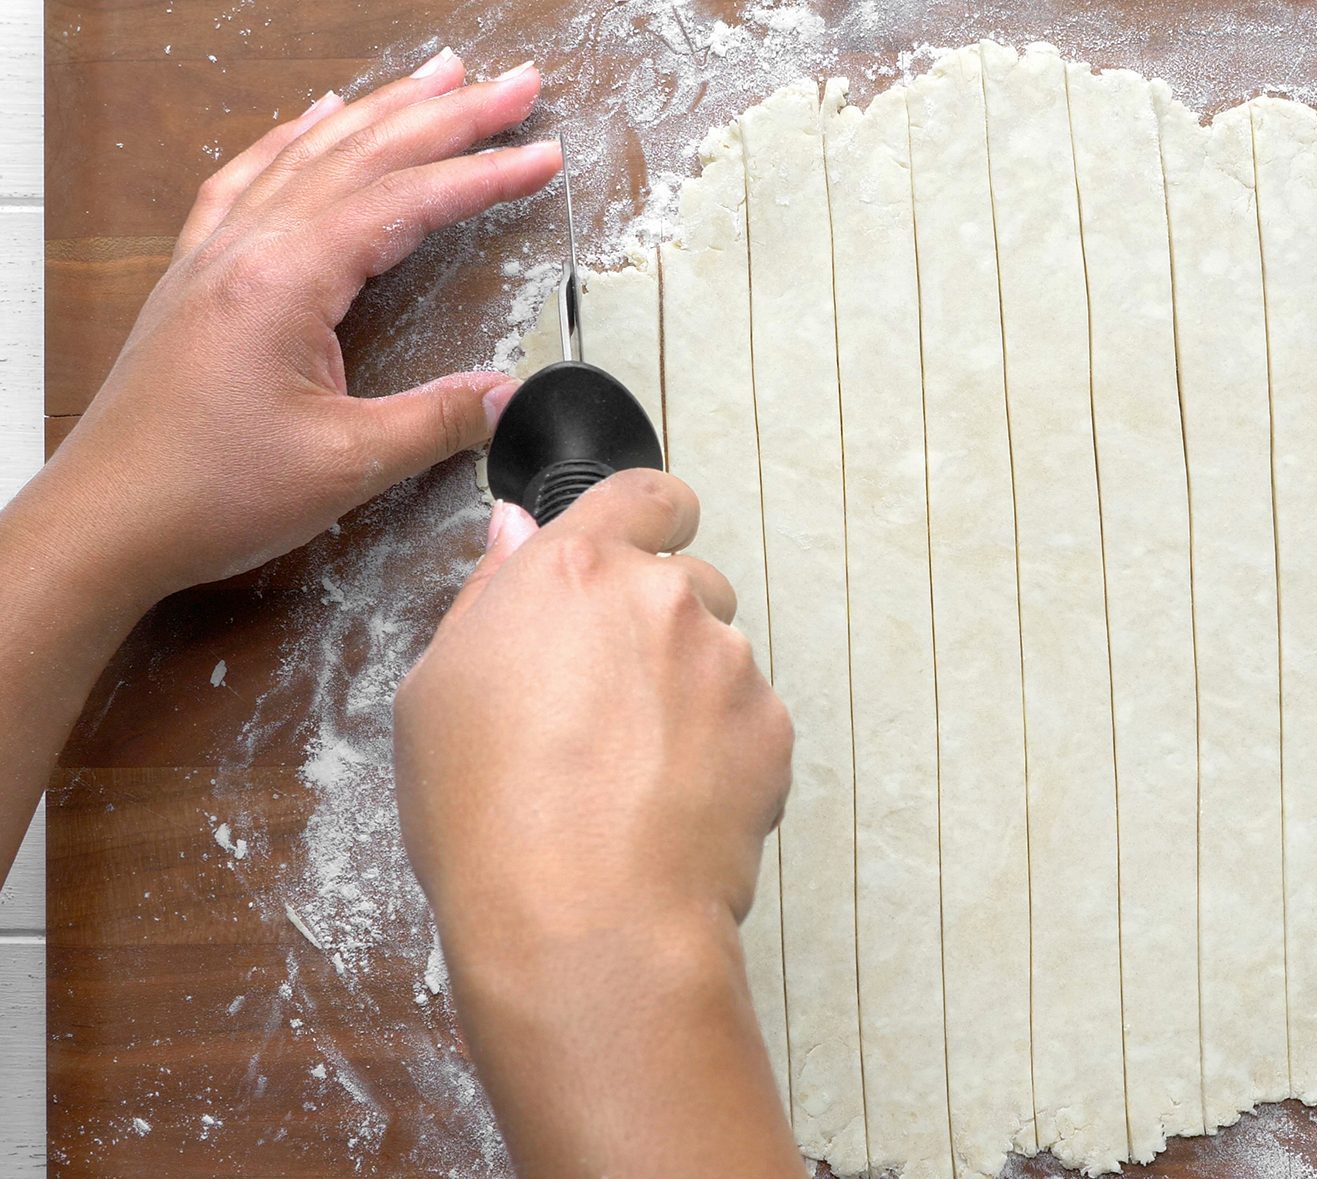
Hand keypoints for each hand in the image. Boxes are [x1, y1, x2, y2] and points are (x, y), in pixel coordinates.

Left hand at [23, 48, 560, 611]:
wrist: (106, 522)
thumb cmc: (206, 495)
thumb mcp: (344, 466)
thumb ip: (435, 422)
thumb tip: (507, 397)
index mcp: (283, 280)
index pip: (404, 202)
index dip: (483, 176)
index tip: (543, 155)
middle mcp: (246, 249)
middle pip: (363, 155)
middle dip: (448, 114)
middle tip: (515, 86)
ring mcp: (215, 255)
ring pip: (310, 153)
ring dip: (383, 111)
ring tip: (440, 77)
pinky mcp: (198, 277)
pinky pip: (250, 178)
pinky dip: (294, 139)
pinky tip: (319, 119)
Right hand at [394, 471, 790, 949]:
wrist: (583, 920)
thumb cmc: (489, 818)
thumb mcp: (435, 693)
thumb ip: (490, 593)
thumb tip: (518, 530)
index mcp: (573, 570)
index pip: (642, 493)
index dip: (649, 515)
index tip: (647, 541)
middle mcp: (662, 597)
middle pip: (684, 581)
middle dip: (657, 627)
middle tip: (609, 706)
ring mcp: (727, 661)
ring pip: (719, 654)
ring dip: (690, 692)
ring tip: (632, 773)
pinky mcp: (773, 726)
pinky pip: (750, 720)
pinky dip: (723, 751)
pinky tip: (670, 804)